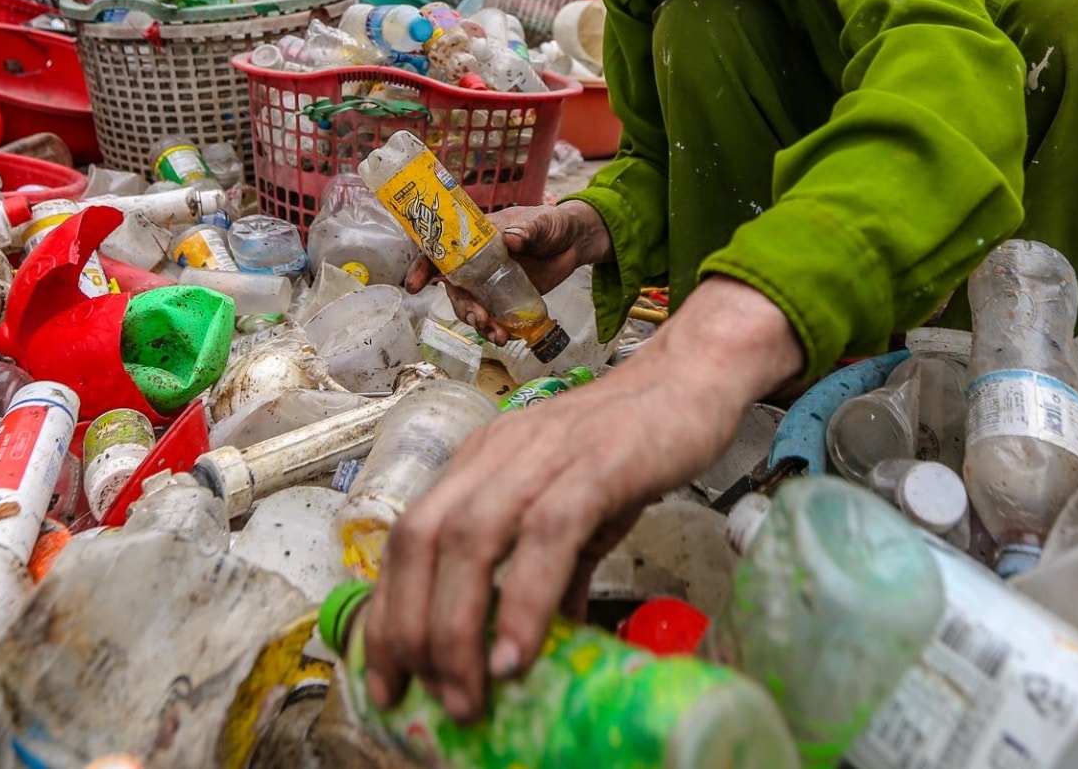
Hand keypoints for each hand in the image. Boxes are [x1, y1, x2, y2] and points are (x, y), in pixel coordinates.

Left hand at [357, 276, 803, 721]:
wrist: (693, 378)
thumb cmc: (629, 447)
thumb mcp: (574, 513)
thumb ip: (545, 575)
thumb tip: (529, 650)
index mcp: (479, 464)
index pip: (408, 538)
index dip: (388, 612)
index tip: (385, 682)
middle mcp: (496, 453)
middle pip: (421, 539)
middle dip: (409, 630)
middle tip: (425, 699)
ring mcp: (544, 454)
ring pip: (471, 538)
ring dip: (457, 627)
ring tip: (467, 695)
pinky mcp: (597, 462)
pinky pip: (547, 533)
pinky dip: (524, 599)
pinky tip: (518, 654)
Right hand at [404, 201, 610, 345]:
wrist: (575, 242)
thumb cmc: (552, 224)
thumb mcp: (541, 221)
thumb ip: (527, 230)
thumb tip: (510, 239)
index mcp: (476, 239)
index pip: (441, 251)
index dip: (423, 267)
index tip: (414, 285)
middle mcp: (478, 264)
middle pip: (456, 289)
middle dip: (462, 307)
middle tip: (479, 318)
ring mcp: (491, 284)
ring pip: (473, 308)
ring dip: (479, 324)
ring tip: (497, 335)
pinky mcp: (508, 300)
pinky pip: (495, 318)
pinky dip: (497, 330)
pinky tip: (508, 336)